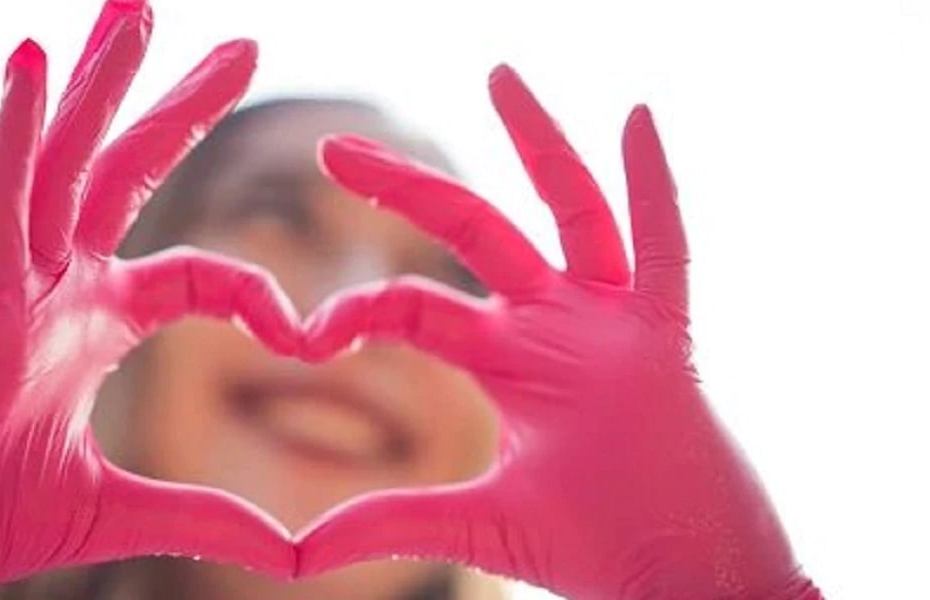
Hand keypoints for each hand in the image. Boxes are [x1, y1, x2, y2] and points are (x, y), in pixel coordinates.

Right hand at [0, 1, 297, 595]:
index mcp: (93, 323)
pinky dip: (13, 132)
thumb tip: (288, 552)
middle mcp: (56, 286)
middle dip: (179, 108)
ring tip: (136, 12)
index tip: (318, 331)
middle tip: (244, 48)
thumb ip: (205, 519)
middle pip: (128, 174)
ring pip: (65, 162)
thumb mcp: (121, 510)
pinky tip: (32, 59)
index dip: (259, 296)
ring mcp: (12, 283)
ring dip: (100, 83)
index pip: (196, 276)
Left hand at [296, 66, 820, 599]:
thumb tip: (294, 554)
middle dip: (405, 186)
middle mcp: (553, 326)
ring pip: (570, 211)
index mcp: (504, 361)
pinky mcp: (667, 339)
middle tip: (333, 147)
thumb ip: (389, 522)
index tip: (301, 333)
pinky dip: (655, 184)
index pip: (413, 305)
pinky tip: (637, 117)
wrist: (681, 580)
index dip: (357, 308)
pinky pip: (665, 249)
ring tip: (495, 76)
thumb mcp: (477, 524)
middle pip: (474, 230)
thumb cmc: (591, 548)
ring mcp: (612, 324)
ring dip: (535, 142)